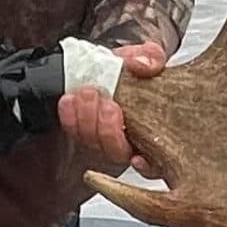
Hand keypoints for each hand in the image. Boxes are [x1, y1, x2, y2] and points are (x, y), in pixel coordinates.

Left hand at [60, 42, 165, 179]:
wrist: (124, 64)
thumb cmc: (143, 69)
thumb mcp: (153, 58)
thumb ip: (152, 59)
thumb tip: (143, 65)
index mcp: (157, 133)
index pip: (156, 164)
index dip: (147, 167)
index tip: (137, 158)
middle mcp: (131, 142)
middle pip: (117, 153)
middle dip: (108, 131)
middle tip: (106, 101)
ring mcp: (106, 136)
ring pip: (94, 144)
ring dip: (86, 122)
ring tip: (86, 93)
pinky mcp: (83, 125)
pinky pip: (75, 131)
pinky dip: (70, 118)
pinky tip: (68, 102)